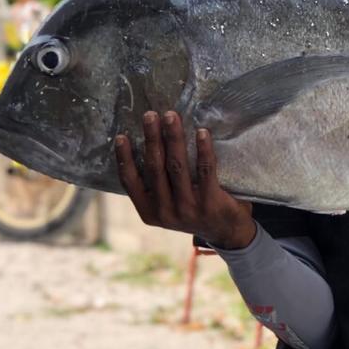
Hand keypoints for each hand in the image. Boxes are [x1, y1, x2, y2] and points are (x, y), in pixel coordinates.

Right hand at [114, 110, 256, 248]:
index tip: (121, 136)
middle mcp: (165, 212)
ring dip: (173, 138)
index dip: (124, 158)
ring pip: (176, 166)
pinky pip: (204, 171)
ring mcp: (187, 209)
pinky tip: (202, 132)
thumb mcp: (168, 206)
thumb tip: (149, 143)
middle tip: (150, 115)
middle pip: (154, 167)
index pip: (130, 182)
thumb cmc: (195, 210)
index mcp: (149, 212)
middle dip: (152, 138)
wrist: (228, 232)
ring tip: (171, 117)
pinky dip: (202, 150)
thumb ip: (158, 186)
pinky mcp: (210, 203)